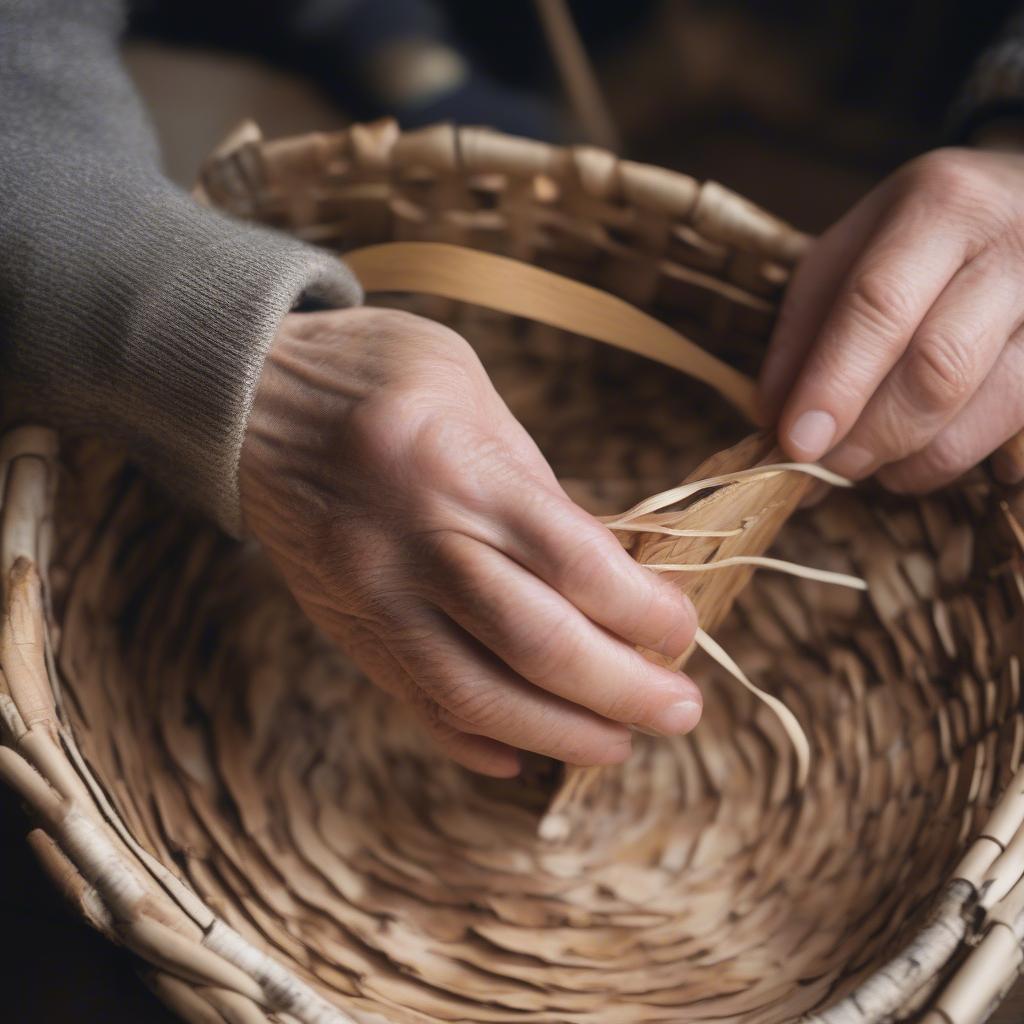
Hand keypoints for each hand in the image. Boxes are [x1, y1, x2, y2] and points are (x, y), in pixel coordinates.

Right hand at [240, 307, 700, 776]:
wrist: (246, 395)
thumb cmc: (375, 375)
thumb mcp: (472, 394)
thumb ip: (536, 488)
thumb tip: (606, 572)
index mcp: (457, 469)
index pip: (575, 564)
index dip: (644, 612)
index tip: (684, 632)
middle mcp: (413, 545)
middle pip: (535, 645)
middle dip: (622, 692)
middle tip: (680, 711)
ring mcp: (371, 597)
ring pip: (474, 695)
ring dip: (559, 736)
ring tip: (619, 744)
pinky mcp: (344, 627)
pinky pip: (412, 701)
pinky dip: (472, 741)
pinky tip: (522, 758)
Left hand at [758, 147, 1023, 490]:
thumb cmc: (922, 236)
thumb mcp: (847, 255)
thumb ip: (804, 332)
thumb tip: (772, 419)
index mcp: (942, 205)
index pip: (879, 304)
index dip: (834, 383)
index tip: (797, 441)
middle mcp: (1016, 243)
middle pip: (940, 364)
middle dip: (872, 434)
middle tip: (826, 466)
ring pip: (992, 405)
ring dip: (915, 457)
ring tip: (868, 465)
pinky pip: (1019, 425)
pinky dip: (955, 458)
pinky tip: (917, 457)